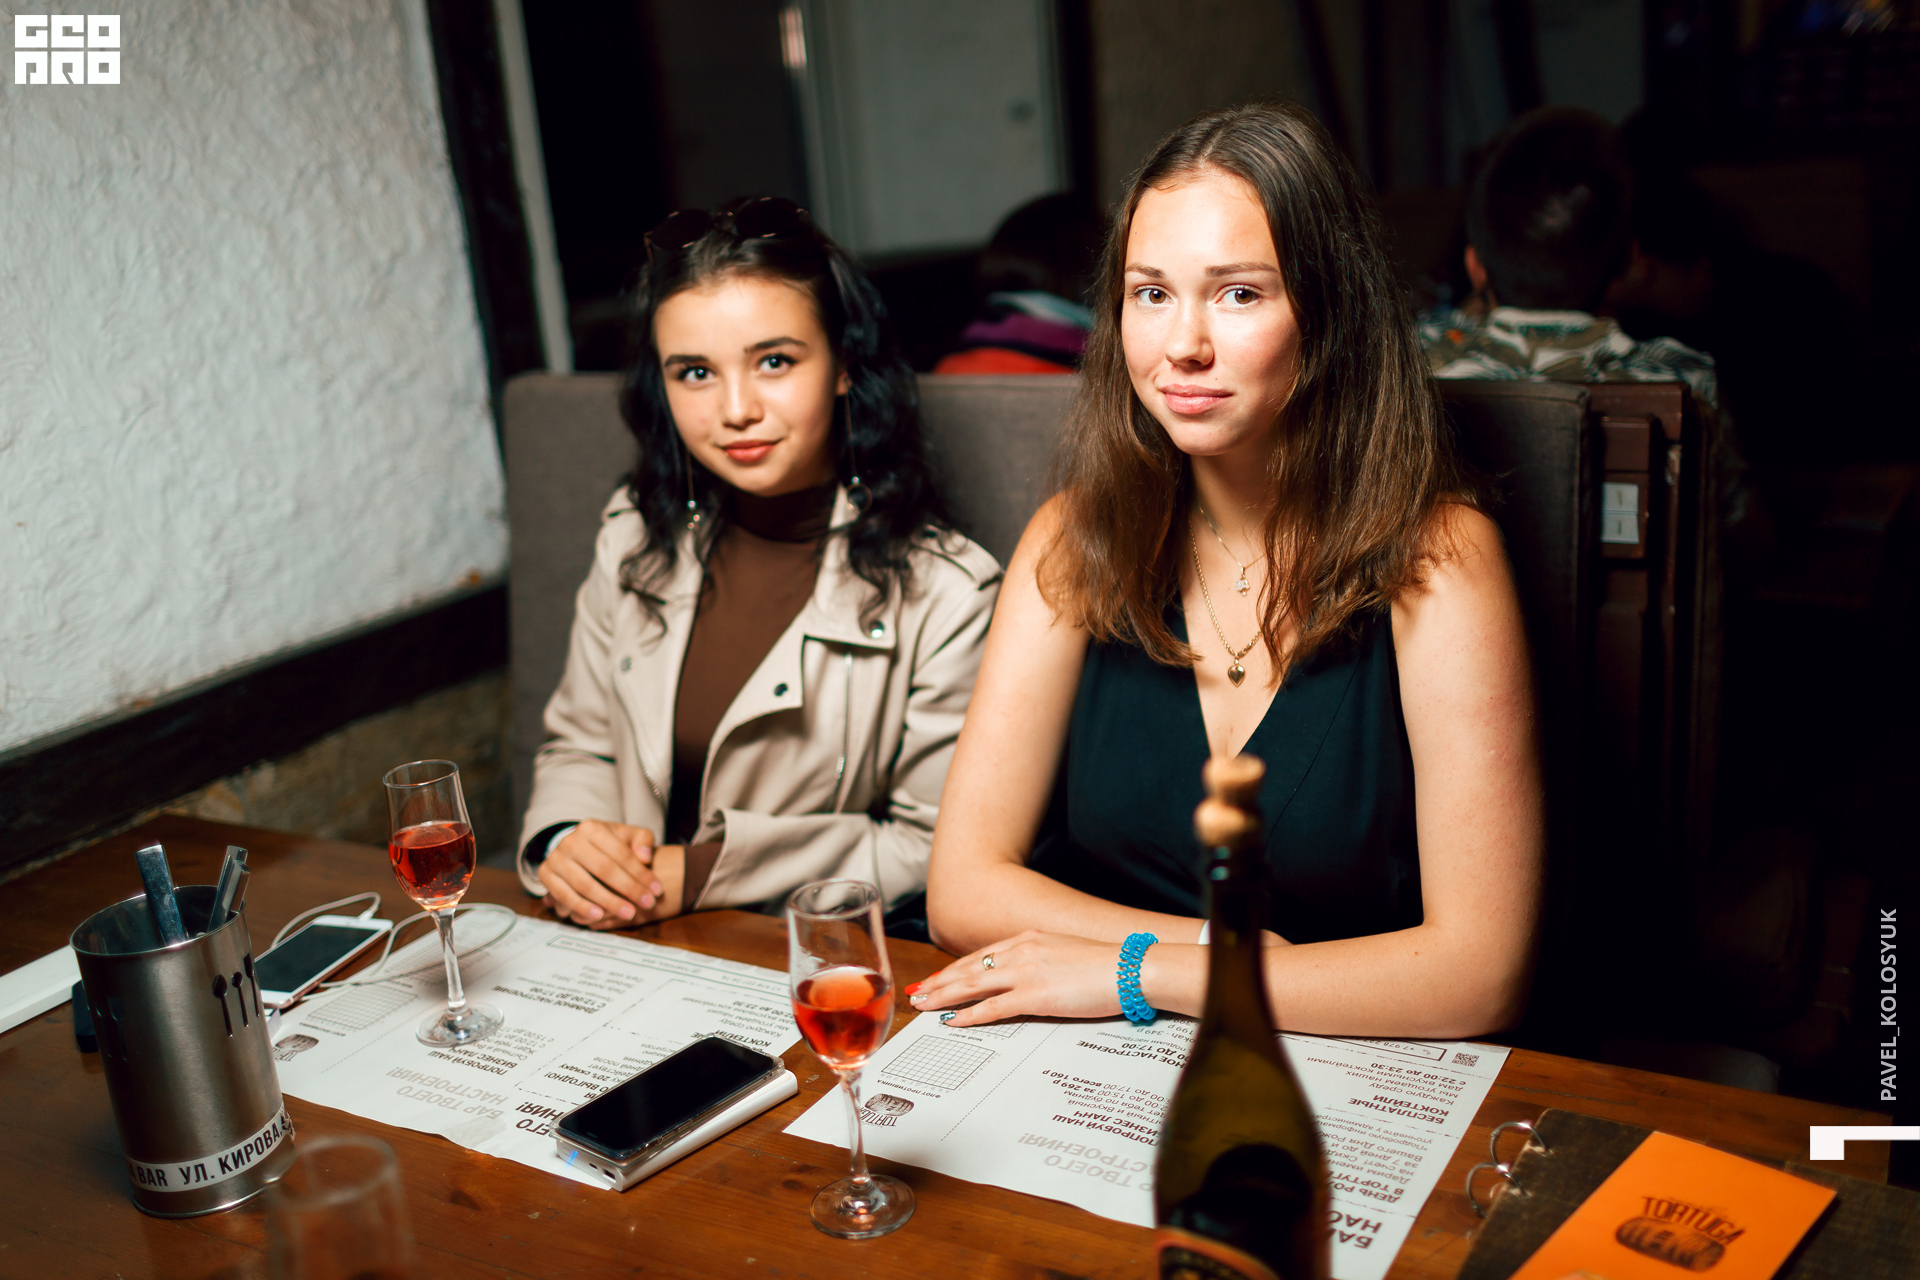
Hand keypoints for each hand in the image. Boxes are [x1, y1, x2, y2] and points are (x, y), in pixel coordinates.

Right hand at [538, 821, 664, 927]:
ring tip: (628, 913)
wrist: (576, 848)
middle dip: (629, 889)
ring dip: (608, 902)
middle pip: (604, 869)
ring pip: (585, 884)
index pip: (621, 853)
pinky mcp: (546, 874)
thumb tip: (645, 856)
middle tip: (646, 904)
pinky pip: (564, 895)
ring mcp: (556, 858)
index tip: (656, 890)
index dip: (641, 874)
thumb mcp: (627, 835)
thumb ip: (642, 840)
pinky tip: (599, 916)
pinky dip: (581, 907)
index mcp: (592, 828)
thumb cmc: (607, 845)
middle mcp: (571, 841)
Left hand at [905, 930, 1146, 1025]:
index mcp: (1030, 939)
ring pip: (973, 985)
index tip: (939, 977)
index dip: (957, 968)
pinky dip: (969, 1015)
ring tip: (923, 1005)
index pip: (983, 956)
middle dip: (940, 981)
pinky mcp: (1035, 995)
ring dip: (944, 996)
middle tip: (919, 993)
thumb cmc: (1108, 966)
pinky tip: (952, 1021)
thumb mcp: (1067, 955)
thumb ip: (1043, 962)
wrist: (1131, 968)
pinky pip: (993, 1007)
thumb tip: (1032, 978)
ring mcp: (1026, 972)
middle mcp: (1022, 950)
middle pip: (970, 968)